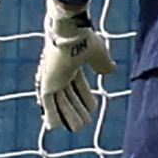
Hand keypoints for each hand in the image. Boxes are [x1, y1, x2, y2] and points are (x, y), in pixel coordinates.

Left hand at [36, 0, 116, 131]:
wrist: (70, 30)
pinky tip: (52, 128)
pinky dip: (51, 116)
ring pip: (61, 103)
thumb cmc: (83, 37)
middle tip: (85, 122)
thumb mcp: (98, 53)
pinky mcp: (46, 84)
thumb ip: (103, 63)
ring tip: (79, 127)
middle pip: (69, 95)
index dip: (84, 96)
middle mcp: (60, 71)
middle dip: (77, 109)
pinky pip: (48, 105)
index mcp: (71, 62)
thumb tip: (110, 71)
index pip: (78, 84)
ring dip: (70, 116)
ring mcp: (52, 78)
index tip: (92, 107)